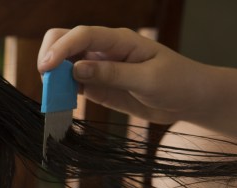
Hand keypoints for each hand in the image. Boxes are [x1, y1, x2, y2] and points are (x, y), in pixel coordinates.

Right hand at [37, 26, 210, 124]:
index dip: (61, 49)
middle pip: (65, 40)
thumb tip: (76, 69)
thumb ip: (112, 73)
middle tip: (47, 83)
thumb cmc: (178, 82)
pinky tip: (61, 103)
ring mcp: (98, 67)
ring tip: (52, 98)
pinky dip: (61, 92)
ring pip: (63, 63)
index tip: (46, 68)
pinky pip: (71, 84)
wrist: (190, 99)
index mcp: (119, 40)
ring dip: (53, 78)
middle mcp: (104, 49)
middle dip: (50, 57)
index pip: (82, 35)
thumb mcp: (149, 79)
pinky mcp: (96, 85)